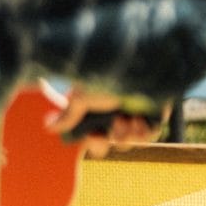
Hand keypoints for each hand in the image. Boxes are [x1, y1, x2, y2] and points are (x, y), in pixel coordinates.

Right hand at [50, 86, 168, 156]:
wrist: (138, 62)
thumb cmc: (108, 76)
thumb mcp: (83, 95)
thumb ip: (69, 113)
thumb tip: (48, 126)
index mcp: (101, 109)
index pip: (97, 139)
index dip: (96, 143)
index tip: (95, 136)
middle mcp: (119, 112)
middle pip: (117, 143)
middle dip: (115, 137)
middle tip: (117, 122)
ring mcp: (139, 112)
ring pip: (134, 141)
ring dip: (129, 134)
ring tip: (130, 119)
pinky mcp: (157, 111)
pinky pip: (151, 134)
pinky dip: (145, 131)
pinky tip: (140, 119)